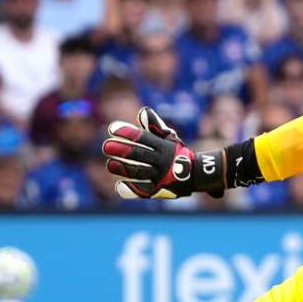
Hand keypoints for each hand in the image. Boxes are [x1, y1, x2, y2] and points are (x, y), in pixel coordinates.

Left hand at [102, 107, 223, 198]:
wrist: (195, 174)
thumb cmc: (177, 151)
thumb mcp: (169, 137)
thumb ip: (155, 125)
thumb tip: (143, 111)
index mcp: (163, 146)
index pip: (144, 138)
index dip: (128, 133)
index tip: (112, 128)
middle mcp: (161, 160)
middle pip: (139, 155)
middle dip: (122, 150)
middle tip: (106, 146)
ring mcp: (160, 176)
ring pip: (139, 172)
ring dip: (123, 168)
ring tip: (110, 164)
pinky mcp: (158, 190)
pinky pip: (143, 190)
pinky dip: (131, 189)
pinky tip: (120, 185)